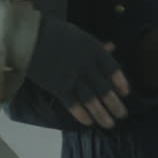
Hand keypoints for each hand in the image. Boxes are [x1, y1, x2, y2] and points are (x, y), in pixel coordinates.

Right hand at [18, 0, 130, 128]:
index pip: (112, 68)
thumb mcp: (80, 35)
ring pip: (91, 99)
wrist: (31, 38)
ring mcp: (72, 77)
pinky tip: (88, 122)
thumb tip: (112, 47)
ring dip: (101, 113)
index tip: (126, 93)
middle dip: (114, 103)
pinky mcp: (58, 87)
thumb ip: (96, 45)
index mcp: (93, 50)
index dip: (120, 82)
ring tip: (109, 124)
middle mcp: (86, 65)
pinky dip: (81, 113)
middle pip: (104, 88)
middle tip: (122, 115)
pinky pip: (72, 103)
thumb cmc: (55, 33)